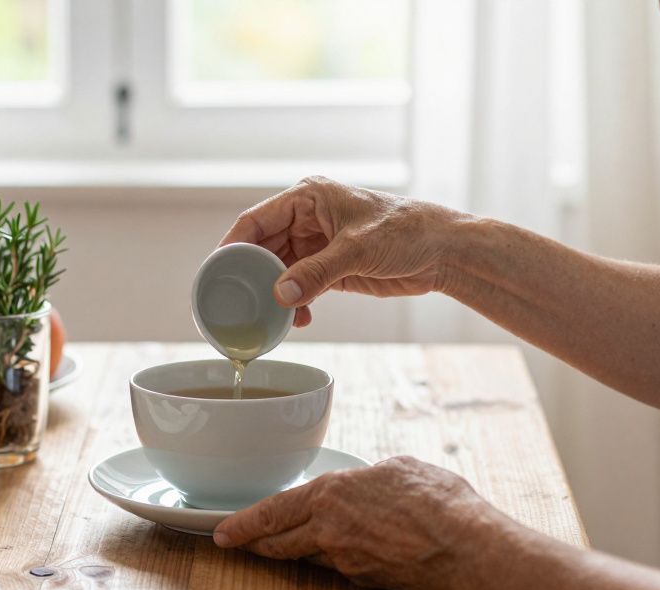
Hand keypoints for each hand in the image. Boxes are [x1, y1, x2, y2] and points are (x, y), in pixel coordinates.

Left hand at [212, 456, 506, 589]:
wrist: (469, 547)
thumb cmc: (439, 501)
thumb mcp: (398, 468)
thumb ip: (368, 477)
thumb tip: (366, 482)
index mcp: (330, 494)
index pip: (272, 512)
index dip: (242, 524)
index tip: (221, 532)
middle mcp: (328, 530)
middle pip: (277, 543)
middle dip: (255, 543)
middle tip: (239, 543)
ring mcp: (345, 561)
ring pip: (307, 557)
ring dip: (297, 551)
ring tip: (291, 544)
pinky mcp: (365, 582)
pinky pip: (340, 568)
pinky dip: (338, 559)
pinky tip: (353, 550)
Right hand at [219, 176, 468, 326]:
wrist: (443, 251)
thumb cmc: (406, 232)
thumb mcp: (358, 251)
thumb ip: (317, 273)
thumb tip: (280, 295)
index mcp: (307, 198)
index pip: (255, 221)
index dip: (232, 247)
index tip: (216, 274)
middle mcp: (305, 219)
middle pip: (261, 249)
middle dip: (252, 278)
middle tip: (240, 305)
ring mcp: (315, 244)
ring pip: (277, 271)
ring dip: (273, 295)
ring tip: (271, 319)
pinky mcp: (328, 267)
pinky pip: (297, 286)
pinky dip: (293, 304)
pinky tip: (296, 321)